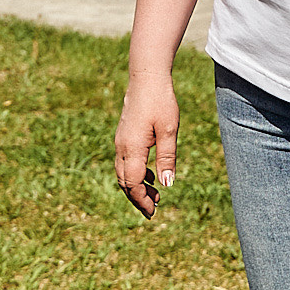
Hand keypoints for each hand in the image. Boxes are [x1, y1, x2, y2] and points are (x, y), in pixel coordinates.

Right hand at [112, 77, 178, 217]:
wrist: (146, 78)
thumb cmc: (160, 102)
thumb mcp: (168, 131)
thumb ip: (167, 158)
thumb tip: (167, 185)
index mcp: (132, 148)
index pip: (133, 183)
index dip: (142, 200)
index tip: (154, 211)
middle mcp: (122, 147)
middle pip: (125, 182)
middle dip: (138, 198)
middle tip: (154, 209)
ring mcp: (121, 141)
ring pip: (123, 173)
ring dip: (136, 187)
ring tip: (155, 195)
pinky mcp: (124, 136)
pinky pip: (125, 162)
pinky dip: (135, 174)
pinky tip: (152, 175)